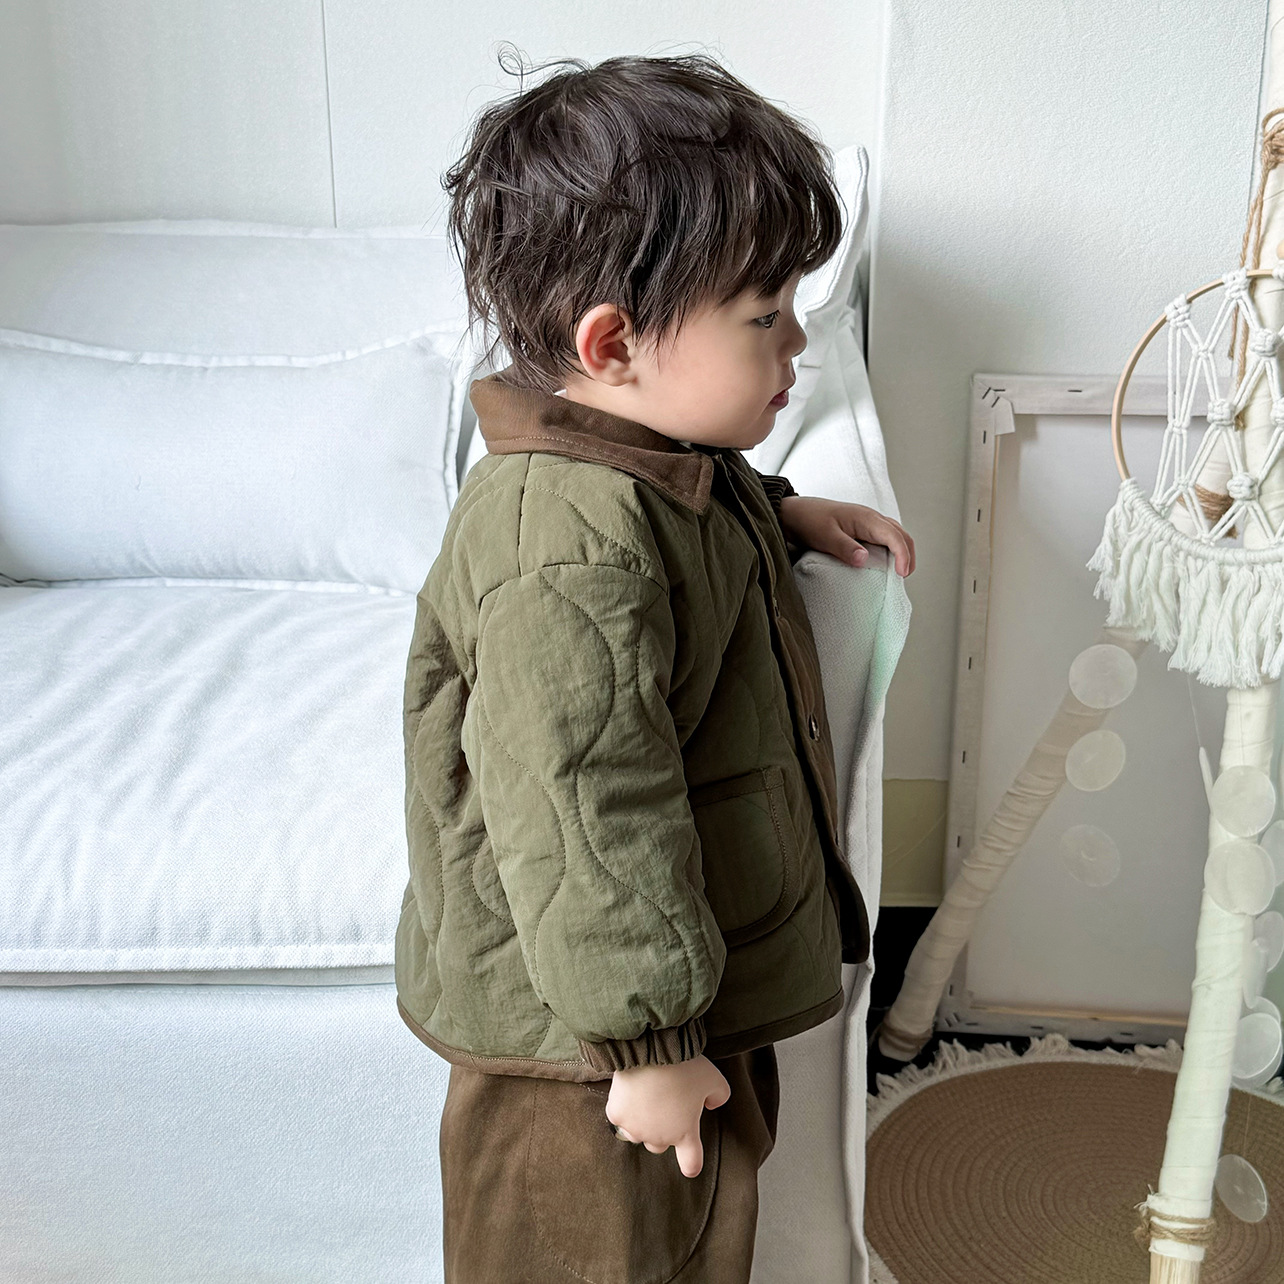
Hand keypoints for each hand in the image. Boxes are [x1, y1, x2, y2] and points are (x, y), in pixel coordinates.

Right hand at [605, 1055, 730, 1177]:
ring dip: (641, 1124)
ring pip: (636, 1135)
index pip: (691, 1163)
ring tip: (645, 1101)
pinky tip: (628, 1092)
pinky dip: (623, 1108)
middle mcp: (659, 1136)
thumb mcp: (715, 1079)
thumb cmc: (684, 1066)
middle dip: (663, 1132)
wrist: (651, 1050)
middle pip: (659, 1146)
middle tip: (665, 1108)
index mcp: (685, 1133)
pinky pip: (619, 1117)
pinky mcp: (616, 1114)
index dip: (692, 1165)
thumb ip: (719, 1096)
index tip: (690, 1163)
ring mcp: (635, 1127)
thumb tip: (711, 1104)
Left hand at [777, 495, 914, 576]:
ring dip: (902, 551)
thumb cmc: (809, 521)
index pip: (894, 536)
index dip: (902, 555)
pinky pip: (885, 536)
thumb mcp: (825, 537)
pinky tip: (885, 563)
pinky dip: (892, 549)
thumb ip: (845, 548)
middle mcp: (872, 518)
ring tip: (898, 573)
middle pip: (901, 534)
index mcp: (866, 518)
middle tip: (904, 577)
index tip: (901, 574)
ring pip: (895, 534)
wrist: (796, 512)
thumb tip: (864, 560)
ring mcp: (868, 522)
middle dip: (908, 555)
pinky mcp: (863, 527)